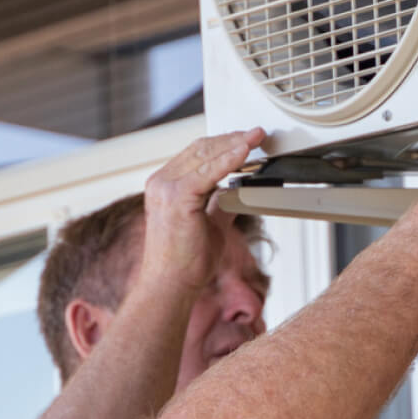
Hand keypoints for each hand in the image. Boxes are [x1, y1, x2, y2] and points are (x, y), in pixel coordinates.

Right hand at [136, 128, 265, 290]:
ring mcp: (165, 188)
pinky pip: (208, 172)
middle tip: (256, 134)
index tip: (246, 140)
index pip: (196, 154)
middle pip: (200, 149)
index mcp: (164, 186)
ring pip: (205, 155)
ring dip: (234, 144)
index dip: (223, 144)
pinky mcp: (176, 196)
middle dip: (231, 139)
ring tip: (256, 138)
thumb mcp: (209, 224)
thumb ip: (220, 204)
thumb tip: (237, 193)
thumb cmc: (186, 261)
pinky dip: (229, 160)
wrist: (171, 284)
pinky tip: (245, 152)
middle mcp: (161, 182)